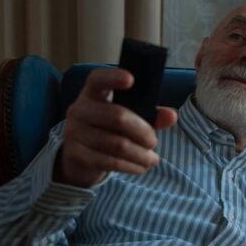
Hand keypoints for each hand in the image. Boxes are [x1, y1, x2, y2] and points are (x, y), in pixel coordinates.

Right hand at [55, 68, 177, 187]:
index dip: (113, 77)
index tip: (131, 79)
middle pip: (118, 116)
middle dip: (143, 132)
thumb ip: (150, 115)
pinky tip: (141, 167)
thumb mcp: (128, 119)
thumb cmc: (109, 130)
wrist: (79, 157)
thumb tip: (171, 115)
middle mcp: (79, 109)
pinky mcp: (77, 154)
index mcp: (93, 94)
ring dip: (141, 154)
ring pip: (118, 144)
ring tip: (152, 159)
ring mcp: (74, 132)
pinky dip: (131, 166)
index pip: (98, 79)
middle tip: (154, 142)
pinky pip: (110, 161)